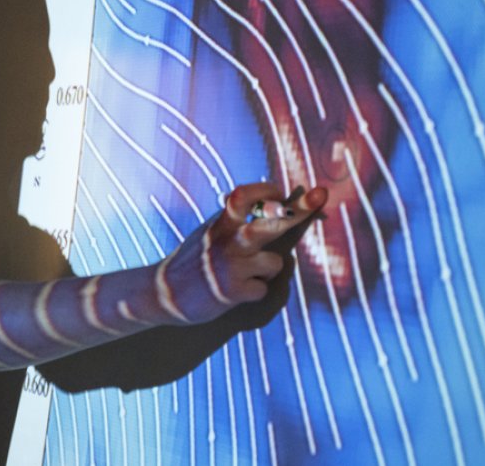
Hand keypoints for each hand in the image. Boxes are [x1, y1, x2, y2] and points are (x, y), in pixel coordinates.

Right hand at [164, 183, 326, 321]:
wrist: (164, 294)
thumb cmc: (195, 261)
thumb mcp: (211, 232)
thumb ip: (236, 218)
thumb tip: (274, 200)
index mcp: (220, 223)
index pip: (243, 196)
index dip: (265, 191)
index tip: (281, 190)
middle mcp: (226, 241)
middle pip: (270, 222)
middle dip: (298, 210)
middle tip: (321, 195)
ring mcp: (229, 266)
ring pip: (276, 263)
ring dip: (269, 270)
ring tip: (248, 273)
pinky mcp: (230, 292)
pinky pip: (264, 289)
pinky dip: (256, 291)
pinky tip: (237, 291)